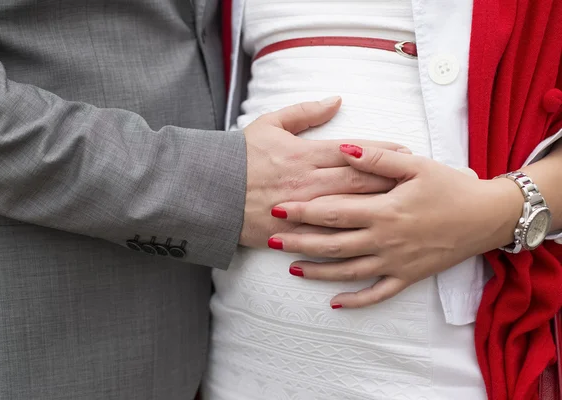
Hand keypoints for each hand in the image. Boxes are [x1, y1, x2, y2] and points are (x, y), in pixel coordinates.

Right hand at [240, 98, 410, 247]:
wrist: (209, 191)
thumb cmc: (240, 156)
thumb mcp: (269, 124)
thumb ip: (304, 111)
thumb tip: (336, 100)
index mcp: (305, 154)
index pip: (354, 152)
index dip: (383, 152)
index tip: (405, 151)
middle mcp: (309, 182)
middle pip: (360, 181)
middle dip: (392, 180)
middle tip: (416, 180)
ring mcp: (302, 210)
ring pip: (349, 209)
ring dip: (378, 206)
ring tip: (403, 205)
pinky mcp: (292, 232)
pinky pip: (326, 236)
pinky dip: (350, 235)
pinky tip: (371, 236)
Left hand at [268, 144, 523, 307]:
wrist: (487, 217)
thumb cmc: (450, 187)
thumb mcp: (415, 165)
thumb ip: (376, 158)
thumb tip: (342, 148)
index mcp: (384, 211)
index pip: (334, 211)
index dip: (304, 211)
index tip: (278, 209)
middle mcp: (385, 240)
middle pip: (333, 244)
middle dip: (300, 242)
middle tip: (271, 241)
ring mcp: (396, 262)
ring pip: (348, 272)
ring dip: (318, 272)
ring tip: (292, 269)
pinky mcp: (408, 276)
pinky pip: (378, 293)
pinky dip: (356, 300)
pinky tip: (335, 303)